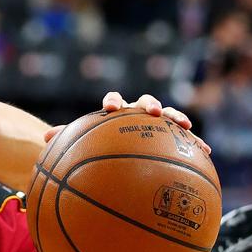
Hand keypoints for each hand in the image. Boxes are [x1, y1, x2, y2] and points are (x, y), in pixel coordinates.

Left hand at [43, 92, 211, 154]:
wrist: (119, 143)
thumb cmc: (99, 142)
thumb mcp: (85, 141)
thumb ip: (69, 137)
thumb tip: (44, 139)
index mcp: (117, 110)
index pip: (114, 99)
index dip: (113, 101)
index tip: (110, 108)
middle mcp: (137, 112)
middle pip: (145, 102)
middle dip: (150, 105)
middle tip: (152, 112)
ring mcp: (156, 122)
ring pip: (169, 115)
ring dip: (176, 118)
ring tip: (185, 125)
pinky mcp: (172, 135)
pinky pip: (185, 138)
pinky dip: (195, 143)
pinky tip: (207, 152)